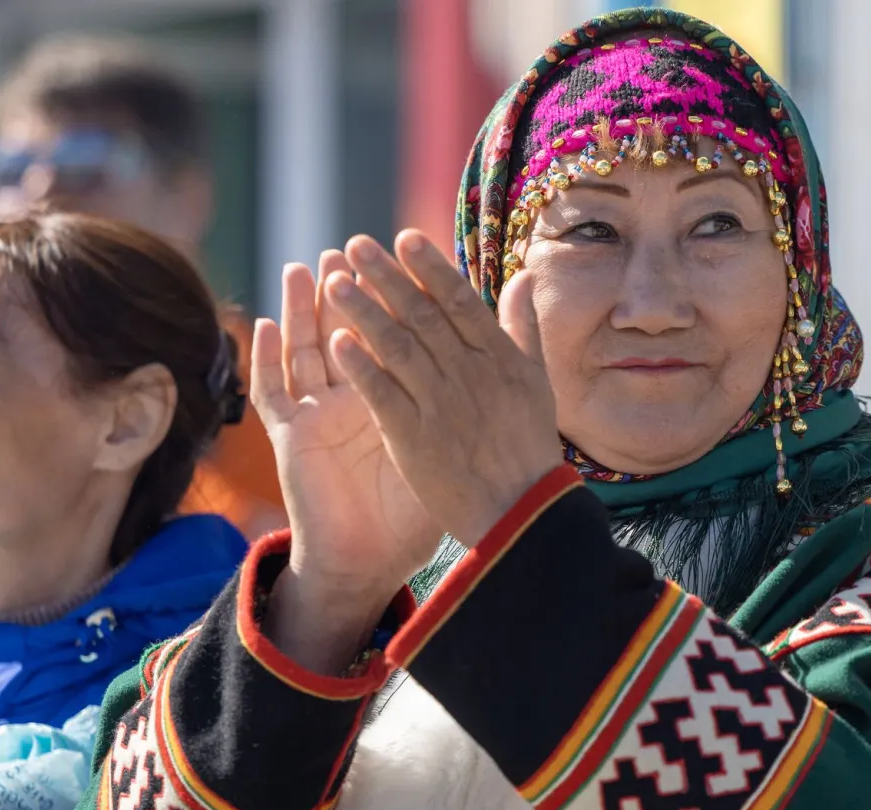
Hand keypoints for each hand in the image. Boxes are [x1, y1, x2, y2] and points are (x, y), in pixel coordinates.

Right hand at [251, 254, 442, 671]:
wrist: (370, 560)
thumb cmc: (410, 511)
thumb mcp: (447, 451)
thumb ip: (471, 401)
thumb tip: (507, 371)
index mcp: (392, 397)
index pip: (396, 337)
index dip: (400, 299)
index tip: (406, 258)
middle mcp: (350, 399)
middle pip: (348, 333)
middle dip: (352, 291)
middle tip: (351, 248)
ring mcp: (317, 415)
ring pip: (305, 350)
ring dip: (302, 309)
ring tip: (303, 269)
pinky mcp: (292, 438)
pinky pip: (273, 393)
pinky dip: (266, 359)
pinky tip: (263, 326)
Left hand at [325, 231, 563, 544]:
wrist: (519, 511)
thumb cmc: (528, 445)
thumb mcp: (536, 380)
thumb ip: (522, 326)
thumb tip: (521, 275)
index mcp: (498, 358)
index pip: (459, 301)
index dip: (429, 267)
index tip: (404, 237)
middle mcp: (468, 374)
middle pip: (420, 315)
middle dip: (386, 277)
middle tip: (355, 245)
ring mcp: (439, 405)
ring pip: (396, 347)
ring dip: (363, 312)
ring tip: (334, 283)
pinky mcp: (413, 438)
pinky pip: (382, 394)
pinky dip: (361, 366)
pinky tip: (337, 341)